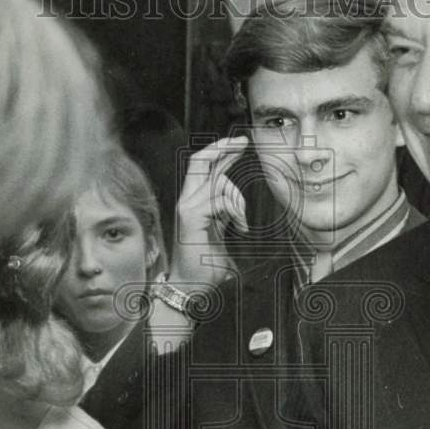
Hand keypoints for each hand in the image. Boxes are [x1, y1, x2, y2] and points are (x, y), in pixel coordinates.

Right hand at [170, 136, 248, 290]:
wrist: (190, 286)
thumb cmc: (204, 263)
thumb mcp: (219, 230)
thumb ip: (224, 212)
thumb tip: (234, 198)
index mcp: (191, 201)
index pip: (203, 166)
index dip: (220, 152)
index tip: (239, 144)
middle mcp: (186, 200)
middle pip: (200, 160)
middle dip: (224, 148)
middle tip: (243, 142)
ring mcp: (186, 207)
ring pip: (218, 182)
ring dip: (239, 200)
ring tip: (242, 223)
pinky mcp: (191, 217)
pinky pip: (220, 200)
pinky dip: (236, 212)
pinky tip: (240, 228)